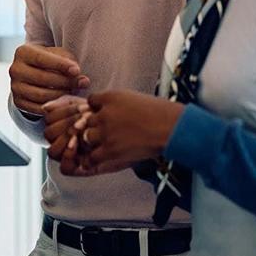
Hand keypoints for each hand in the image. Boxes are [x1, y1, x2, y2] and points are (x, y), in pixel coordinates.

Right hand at [9, 44, 90, 116]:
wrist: (33, 73)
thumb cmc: (50, 61)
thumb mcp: (58, 54)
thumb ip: (69, 62)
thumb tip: (81, 78)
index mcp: (23, 52)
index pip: (42, 59)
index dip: (61, 65)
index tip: (77, 70)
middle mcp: (15, 69)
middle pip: (43, 78)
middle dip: (66, 81)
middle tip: (83, 83)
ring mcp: (15, 87)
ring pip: (42, 95)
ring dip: (62, 94)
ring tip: (75, 91)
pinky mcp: (18, 102)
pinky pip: (39, 108)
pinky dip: (54, 106)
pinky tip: (65, 101)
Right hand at [42, 96, 97, 175]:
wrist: (124, 130)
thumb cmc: (104, 117)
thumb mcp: (85, 105)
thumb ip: (65, 103)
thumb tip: (45, 107)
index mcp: (61, 124)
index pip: (49, 118)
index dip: (63, 112)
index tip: (82, 108)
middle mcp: (61, 140)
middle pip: (49, 133)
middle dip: (66, 124)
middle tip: (83, 121)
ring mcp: (68, 154)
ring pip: (52, 151)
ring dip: (64, 140)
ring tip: (79, 133)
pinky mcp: (79, 168)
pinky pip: (65, 168)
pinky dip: (68, 157)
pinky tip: (78, 145)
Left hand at [67, 91, 183, 175]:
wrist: (170, 127)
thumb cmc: (158, 112)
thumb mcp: (134, 98)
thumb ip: (116, 102)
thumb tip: (103, 108)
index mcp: (110, 97)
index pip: (91, 101)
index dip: (96, 109)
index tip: (103, 115)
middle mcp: (104, 113)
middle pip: (85, 120)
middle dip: (92, 126)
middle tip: (103, 132)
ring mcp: (106, 132)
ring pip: (86, 137)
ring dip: (93, 141)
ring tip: (104, 144)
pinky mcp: (110, 149)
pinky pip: (91, 156)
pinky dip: (94, 159)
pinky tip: (101, 157)